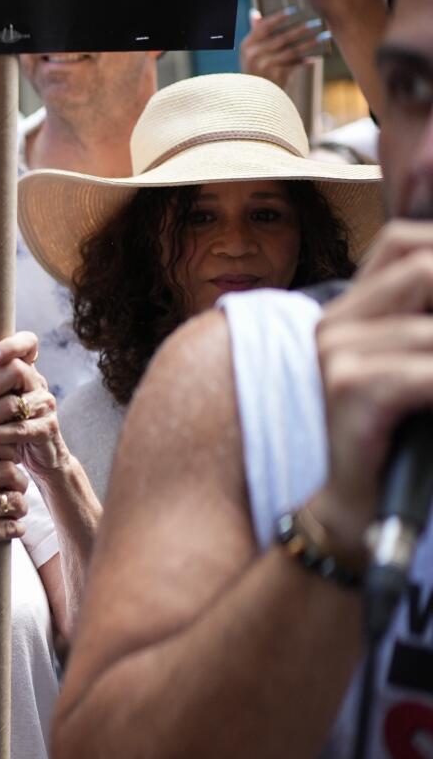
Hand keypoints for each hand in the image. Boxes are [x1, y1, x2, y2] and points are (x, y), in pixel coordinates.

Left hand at [0, 330, 71, 473]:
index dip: (12, 345)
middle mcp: (38, 383)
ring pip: (12, 404)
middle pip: (16, 371)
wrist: (35, 455)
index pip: (29, 343)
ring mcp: (45, 405)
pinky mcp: (46, 429)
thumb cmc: (6, 420)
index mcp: (25, 370)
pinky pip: (18, 430)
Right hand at [0, 447, 26, 590]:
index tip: (8, 463)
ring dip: (20, 509)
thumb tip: (3, 447)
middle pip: (7, 469)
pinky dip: (16, 530)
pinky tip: (8, 530)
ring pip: (14, 499)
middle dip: (20, 483)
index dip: (3, 450)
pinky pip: (12, 526)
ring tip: (12, 514)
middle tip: (16, 493)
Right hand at [239, 9, 329, 90]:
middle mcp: (254, 55)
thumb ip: (254, 33)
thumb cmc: (255, 69)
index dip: (279, 17)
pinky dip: (305, 62)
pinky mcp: (276, 77)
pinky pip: (294, 66)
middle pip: (281, 38)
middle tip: (317, 23)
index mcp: (247, 45)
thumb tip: (254, 13)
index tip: (295, 9)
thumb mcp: (250, 52)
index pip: (264, 27)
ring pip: (291, 51)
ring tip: (324, 37)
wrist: (253, 96)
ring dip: (310, 44)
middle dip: (301, 29)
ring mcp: (265, 67)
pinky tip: (315, 59)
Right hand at [307, 221, 432, 549]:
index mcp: (351, 313)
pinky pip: (424, 373)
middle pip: (422, 266)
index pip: (404, 243)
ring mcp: (334, 354)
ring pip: (432, 329)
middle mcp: (334, 324)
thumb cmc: (400, 443)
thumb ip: (428, 333)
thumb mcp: (420, 373)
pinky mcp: (346, 390)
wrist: (355, 515)